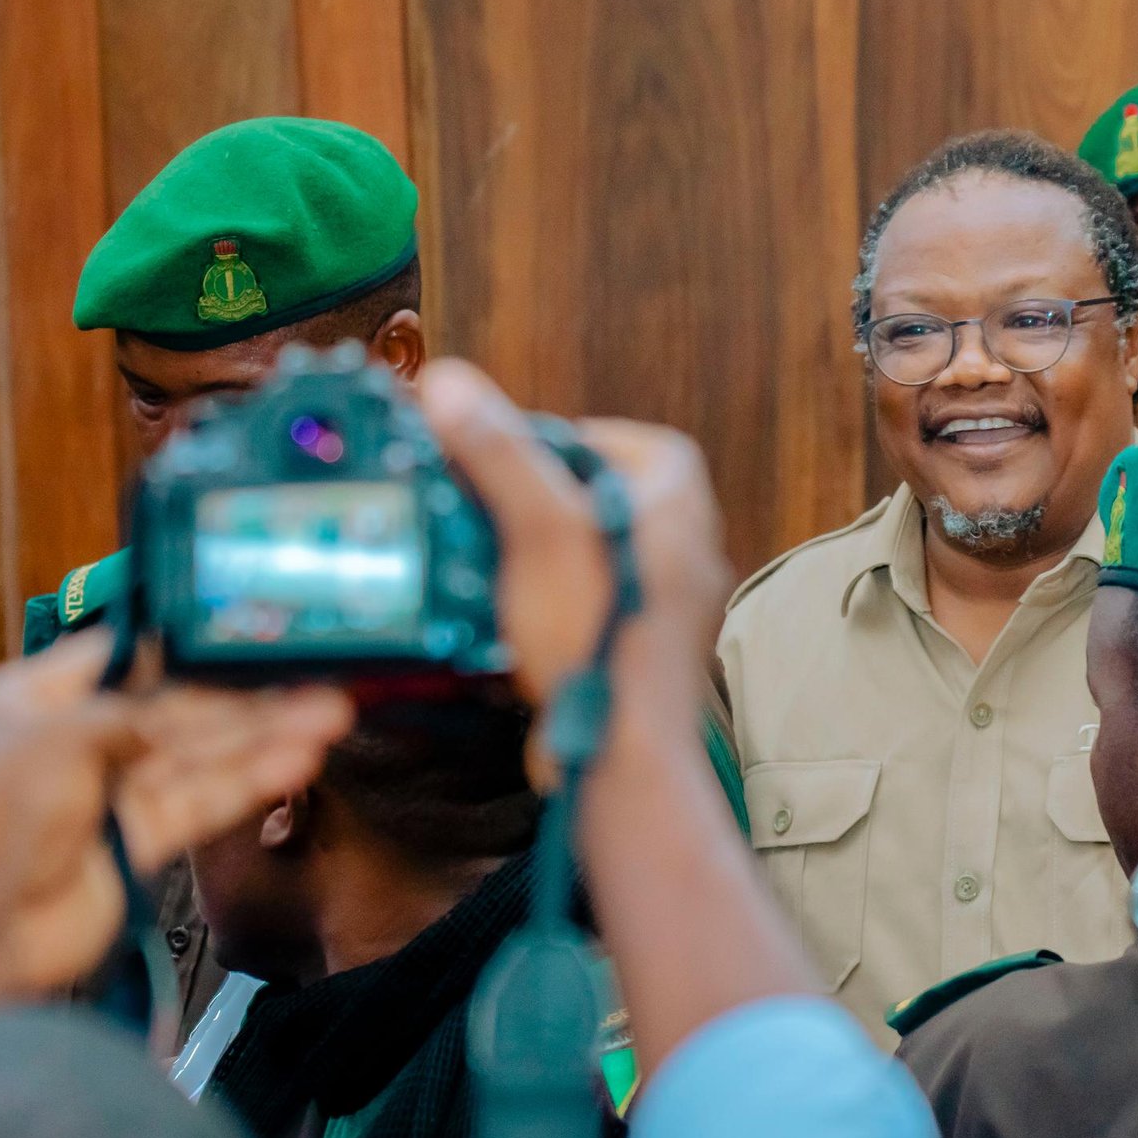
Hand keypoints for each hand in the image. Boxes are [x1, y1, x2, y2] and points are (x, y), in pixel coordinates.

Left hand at [0, 635, 348, 1000]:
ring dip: (266, 738)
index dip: (191, 647)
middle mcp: (80, 740)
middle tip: (314, 681)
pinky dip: (249, 784)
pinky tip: (293, 765)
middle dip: (247, 697)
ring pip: (202, 756)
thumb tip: (187, 696)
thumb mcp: (52, 741)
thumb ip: (128, 710)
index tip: (252, 636)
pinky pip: (202, 803)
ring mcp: (111, 793)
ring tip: (328, 719)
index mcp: (40, 700)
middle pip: (180, 708)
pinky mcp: (139, 840)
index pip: (129, 658)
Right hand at [418, 359, 731, 755]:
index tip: (501, 452)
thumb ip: (500, 454)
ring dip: (535, 550)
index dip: (556, 438)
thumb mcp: (539, 530)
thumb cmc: (594, 634)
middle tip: (480, 503)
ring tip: (481, 556)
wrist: (622, 756)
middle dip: (536, 496)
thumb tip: (450, 382)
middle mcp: (687, 544)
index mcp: (679, 498)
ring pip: (591, 551)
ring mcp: (669, 601)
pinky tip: (505, 614)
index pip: (617, 438)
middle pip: (599, 495)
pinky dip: (548, 598)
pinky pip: (590, 601)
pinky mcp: (642, 647)